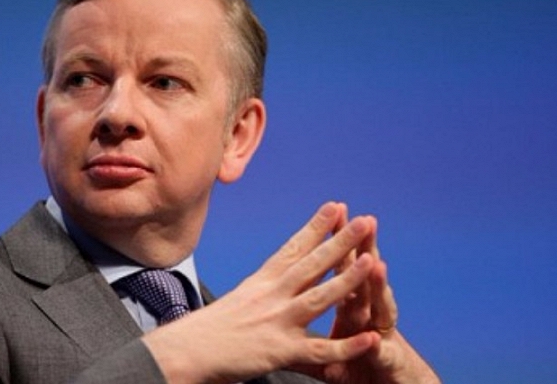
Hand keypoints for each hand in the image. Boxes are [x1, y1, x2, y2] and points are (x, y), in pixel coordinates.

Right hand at [143, 202, 381, 383]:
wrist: (184, 351)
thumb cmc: (209, 328)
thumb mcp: (239, 299)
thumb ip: (264, 290)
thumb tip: (282, 278)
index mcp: (261, 281)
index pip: (294, 247)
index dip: (316, 226)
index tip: (336, 206)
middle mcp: (271, 295)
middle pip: (312, 263)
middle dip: (341, 241)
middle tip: (365, 220)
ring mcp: (277, 321)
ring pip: (319, 297)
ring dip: (347, 279)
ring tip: (372, 260)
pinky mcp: (280, 351)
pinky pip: (318, 349)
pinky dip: (345, 346)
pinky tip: (369, 339)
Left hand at [311, 210, 440, 383]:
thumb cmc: (362, 367)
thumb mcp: (329, 347)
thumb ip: (311, 330)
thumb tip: (286, 315)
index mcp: (353, 306)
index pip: (343, 267)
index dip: (337, 241)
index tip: (334, 211)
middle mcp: (371, 315)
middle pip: (365, 277)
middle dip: (363, 250)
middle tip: (363, 221)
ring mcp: (382, 336)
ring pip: (381, 307)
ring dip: (378, 287)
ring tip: (376, 265)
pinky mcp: (388, 363)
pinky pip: (382, 355)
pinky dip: (378, 348)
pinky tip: (375, 339)